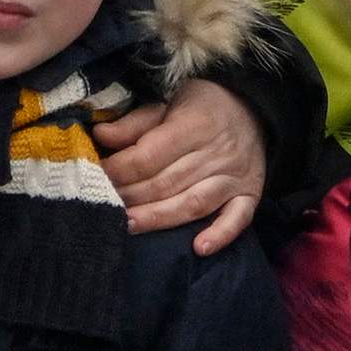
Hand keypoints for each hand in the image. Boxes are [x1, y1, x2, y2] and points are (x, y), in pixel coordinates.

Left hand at [89, 75, 263, 253]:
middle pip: (166, 183)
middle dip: (131, 196)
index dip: (119, 169)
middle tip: (104, 205)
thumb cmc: (202, 107)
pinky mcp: (249, 193)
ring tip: (128, 225)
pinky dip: (221, 234)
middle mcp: (216, 152)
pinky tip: (199, 248)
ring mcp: (234, 175)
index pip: (149, 155)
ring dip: (159, 218)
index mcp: (194, 124)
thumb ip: (135, 123)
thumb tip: (100, 135)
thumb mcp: (169, 102)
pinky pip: (238, 218)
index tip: (98, 175)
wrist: (252, 108)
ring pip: (193, 203)